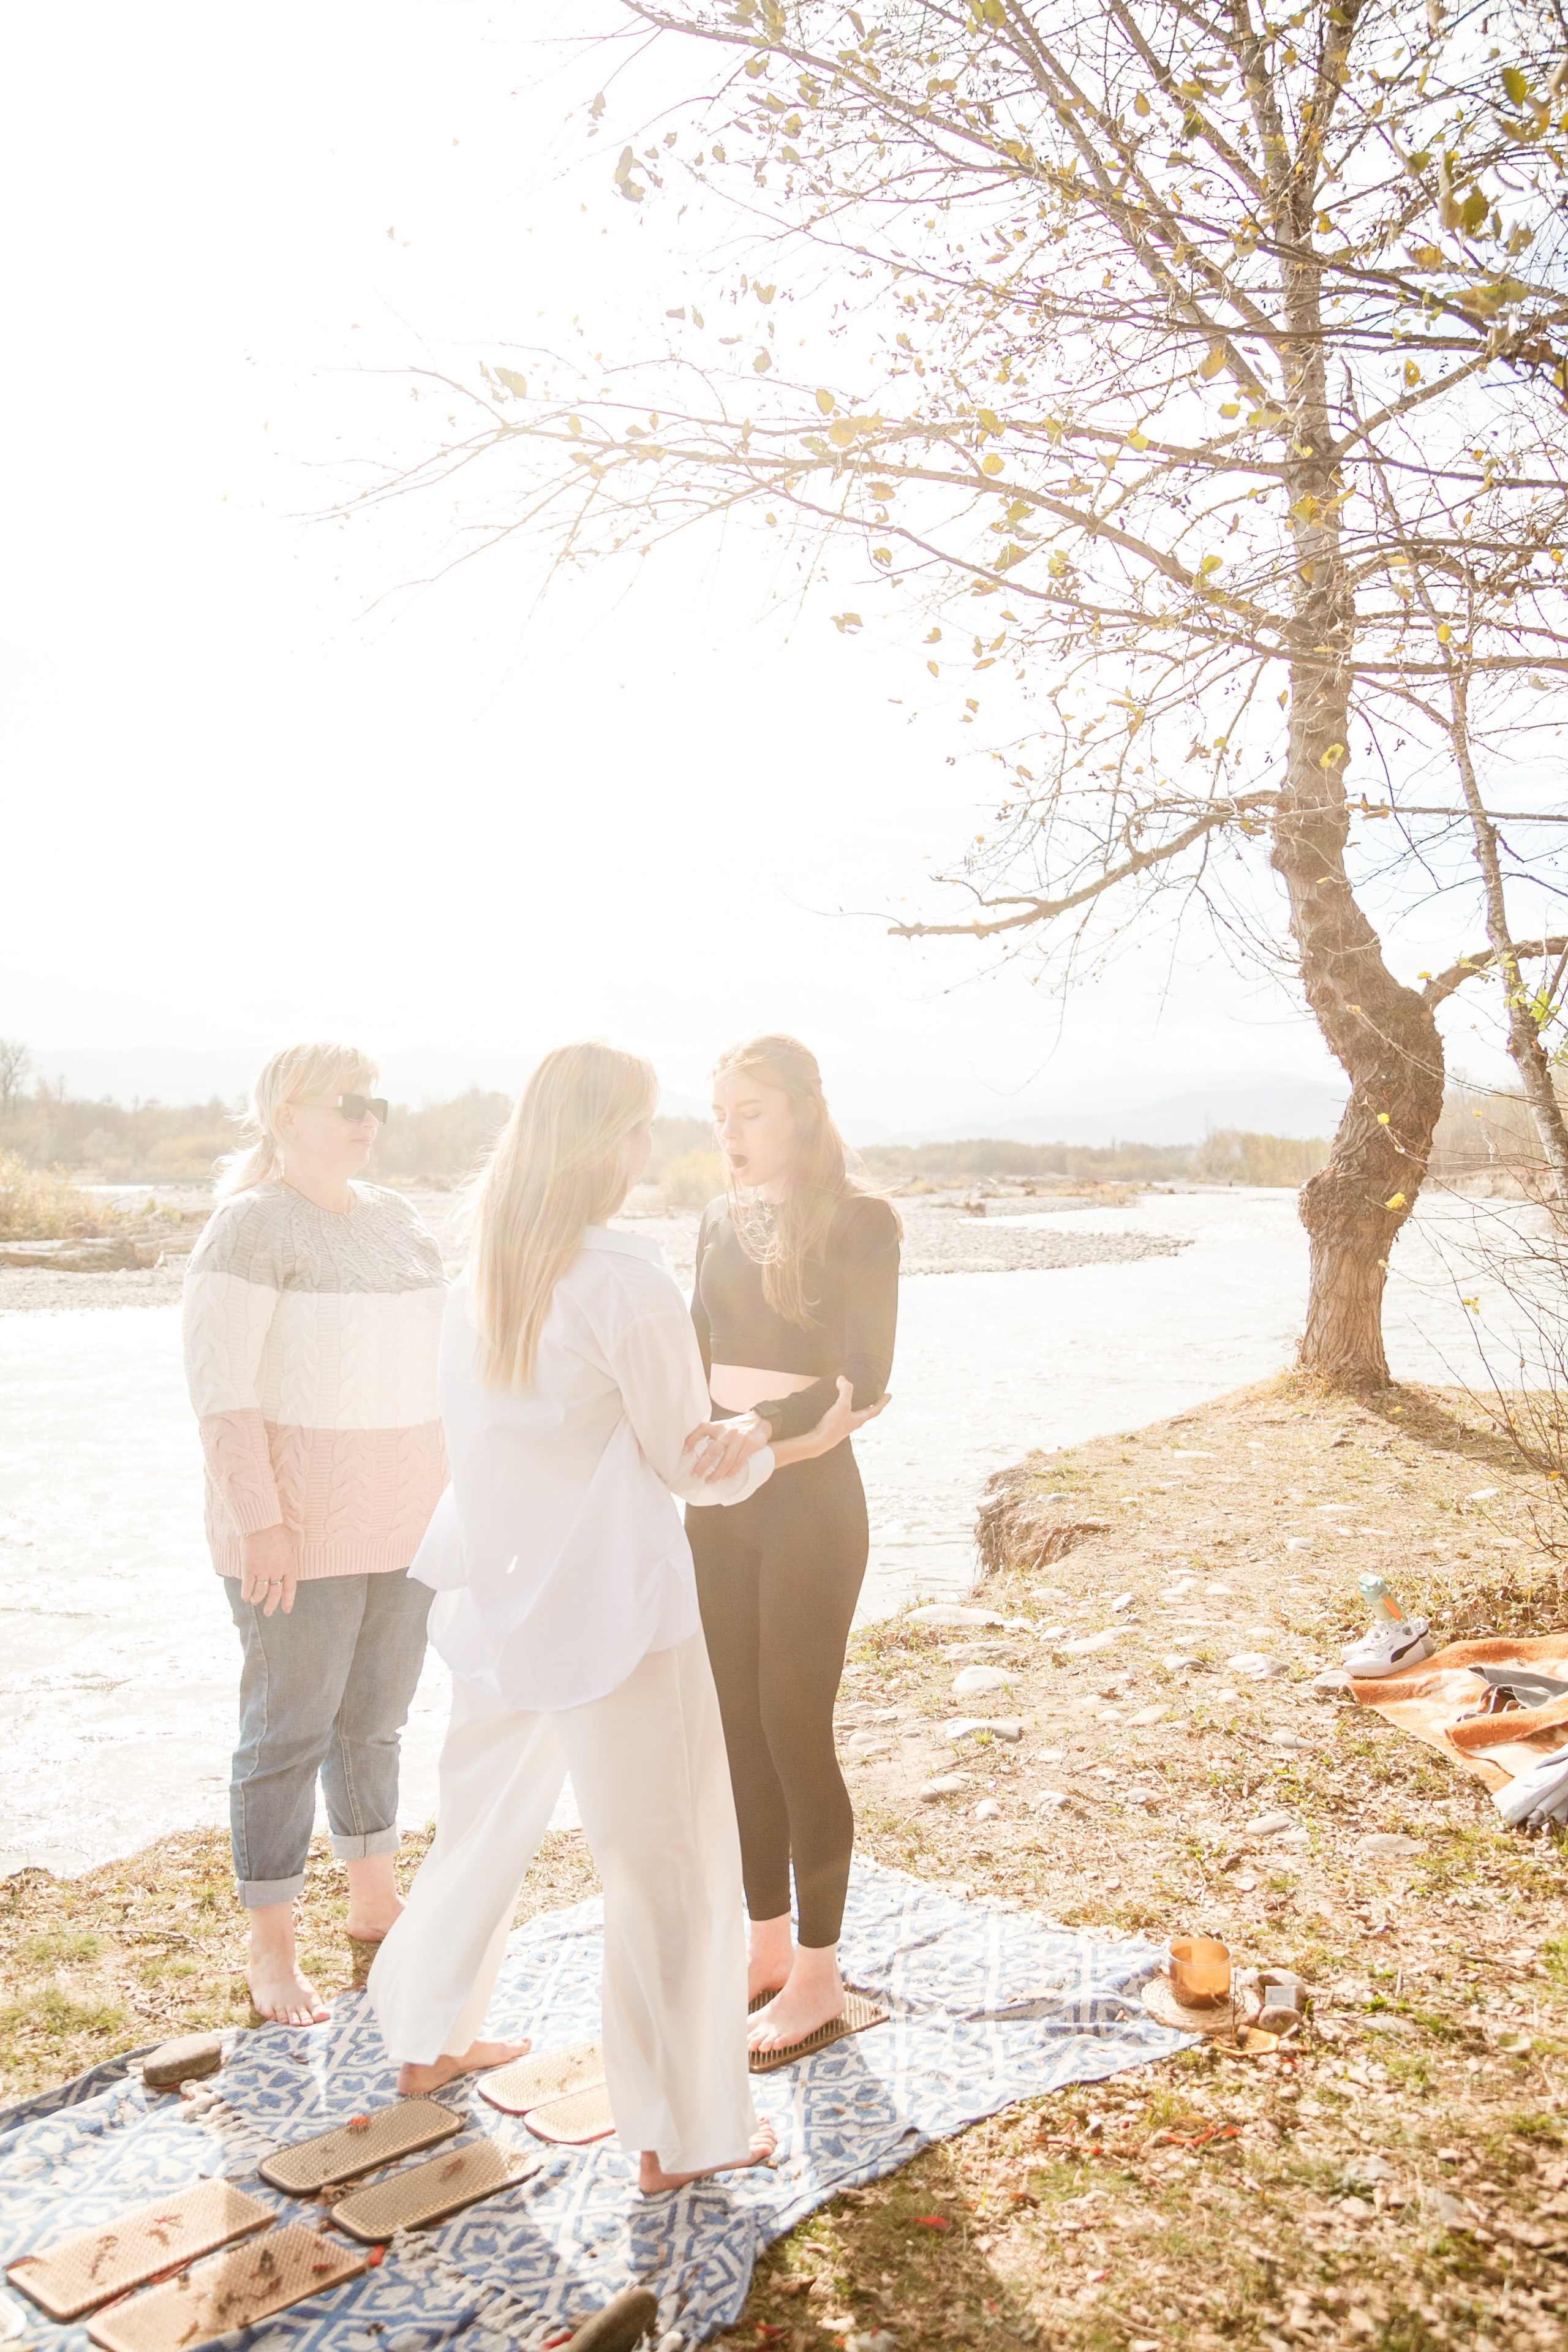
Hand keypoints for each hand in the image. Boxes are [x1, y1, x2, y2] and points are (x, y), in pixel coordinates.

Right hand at [240, 1524, 297, 1615]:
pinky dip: (246, 1593)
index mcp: (289, 1566)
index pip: (290, 1588)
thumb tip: (280, 1576)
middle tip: (268, 1613)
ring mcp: (263, 1571)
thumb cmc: (275, 1534)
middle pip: (275, 1593)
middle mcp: (277, 1571)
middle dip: (271, 1605)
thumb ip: (284, 1564)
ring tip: (255, 1602)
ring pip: (260, 1592)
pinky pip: (248, 1586)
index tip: (286, 1610)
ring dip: (257, 1599)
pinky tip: (245, 1597)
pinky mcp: (249, 1568)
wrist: (261, 1524)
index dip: (288, 1601)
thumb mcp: (286, 1550)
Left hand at [681, 1410, 771, 1484]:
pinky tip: (727, 1477)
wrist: (760, 1421)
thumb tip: (695, 1451)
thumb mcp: (723, 1426)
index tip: (684, 1452)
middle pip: (713, 1450)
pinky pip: (740, 1461)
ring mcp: (739, 1438)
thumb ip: (712, 1435)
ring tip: (710, 1481)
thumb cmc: (737, 1427)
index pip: (701, 1429)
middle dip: (702, 1465)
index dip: (691, 1439)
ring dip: (717, 1473)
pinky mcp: (750, 1445)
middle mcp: (727, 1431)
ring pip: (727, 1459)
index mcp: (718, 1426)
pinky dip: (732, 1471)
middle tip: (695, 1475)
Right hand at [770, 1375, 888, 1467]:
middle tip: (874, 1396)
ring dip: (855, 1405)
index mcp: (859, 1419)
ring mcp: (843, 1425)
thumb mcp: (842, 1405)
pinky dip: (842, 1407)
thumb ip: (845, 1391)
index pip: (875, 1409)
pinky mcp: (833, 1425)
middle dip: (870, 1403)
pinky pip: (841, 1414)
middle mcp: (853, 1423)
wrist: (817, 1442)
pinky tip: (835, 1404)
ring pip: (853, 1413)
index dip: (883, 1401)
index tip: (889, 1395)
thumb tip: (842, 1378)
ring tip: (854, 1398)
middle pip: (865, 1412)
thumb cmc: (833, 1426)